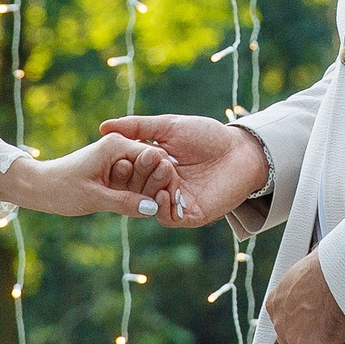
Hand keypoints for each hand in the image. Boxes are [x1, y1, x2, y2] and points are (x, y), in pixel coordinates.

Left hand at [2, 134, 177, 218]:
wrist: (40, 187)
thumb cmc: (63, 189)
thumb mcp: (95, 197)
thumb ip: (125, 202)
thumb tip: (154, 208)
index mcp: (116, 144)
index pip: (154, 156)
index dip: (160, 176)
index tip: (160, 196)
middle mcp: (120, 147)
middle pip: (152, 165)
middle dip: (151, 185)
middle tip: (143, 203)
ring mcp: (117, 158)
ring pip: (145, 175)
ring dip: (142, 191)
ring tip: (133, 205)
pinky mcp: (114, 171)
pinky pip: (134, 182)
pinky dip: (134, 194)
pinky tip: (130, 206)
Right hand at [96, 114, 267, 228]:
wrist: (241, 151)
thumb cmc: (208, 135)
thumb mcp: (168, 126)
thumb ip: (137, 127)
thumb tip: (103, 126)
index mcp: (155, 166)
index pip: (130, 171)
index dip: (123, 165)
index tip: (119, 155)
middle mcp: (163, 186)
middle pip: (138, 188)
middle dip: (140, 175)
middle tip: (149, 159)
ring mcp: (176, 202)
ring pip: (150, 203)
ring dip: (152, 188)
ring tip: (165, 171)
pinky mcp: (190, 215)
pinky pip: (168, 217)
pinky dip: (162, 206)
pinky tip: (166, 192)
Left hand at [265, 250, 344, 343]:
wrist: (339, 273)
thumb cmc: (329, 265)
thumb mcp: (304, 270)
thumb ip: (303, 283)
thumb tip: (315, 277)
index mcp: (276, 301)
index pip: (282, 323)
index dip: (297, 327)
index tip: (308, 327)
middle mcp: (280, 322)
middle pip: (289, 342)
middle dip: (304, 342)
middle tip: (321, 337)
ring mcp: (295, 338)